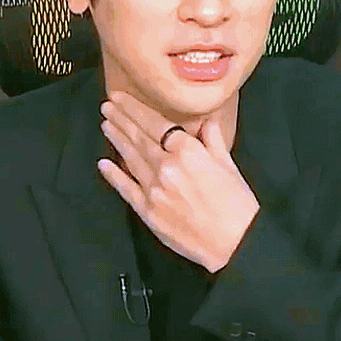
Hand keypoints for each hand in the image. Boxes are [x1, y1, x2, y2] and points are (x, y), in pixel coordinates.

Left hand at [98, 91, 259, 272]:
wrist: (235, 242)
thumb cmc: (237, 205)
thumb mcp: (228, 164)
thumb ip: (212, 140)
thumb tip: (206, 121)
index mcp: (188, 151)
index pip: (156, 123)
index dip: (135, 109)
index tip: (121, 99)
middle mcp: (167, 166)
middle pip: (139, 137)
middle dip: (121, 119)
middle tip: (107, 106)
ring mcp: (155, 189)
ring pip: (130, 157)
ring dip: (117, 139)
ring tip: (106, 125)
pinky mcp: (148, 211)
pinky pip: (126, 188)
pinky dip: (113, 175)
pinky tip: (104, 163)